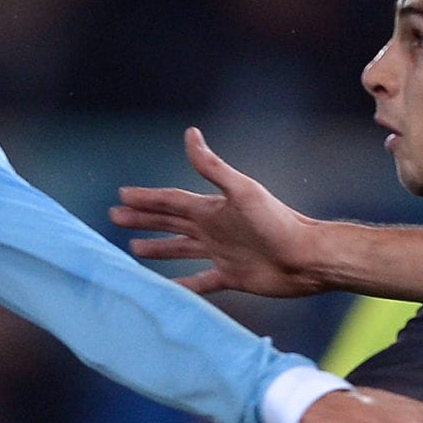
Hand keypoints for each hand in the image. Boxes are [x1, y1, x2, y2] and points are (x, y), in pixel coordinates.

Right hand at [112, 128, 324, 296]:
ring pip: (181, 249)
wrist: (307, 258)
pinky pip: (200, 282)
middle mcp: (213, 229)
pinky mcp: (232, 276)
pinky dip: (184, 285)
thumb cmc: (277, 222)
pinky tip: (170, 289)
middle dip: (143, 219)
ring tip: (134, 247)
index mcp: (211, 209)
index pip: (171, 201)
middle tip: (115, 217)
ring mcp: (221, 253)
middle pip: (170, 222)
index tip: (122, 195)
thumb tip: (190, 133)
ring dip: (158, 246)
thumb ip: (212, 167)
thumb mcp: (242, 190)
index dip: (147, 198)